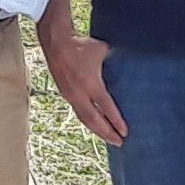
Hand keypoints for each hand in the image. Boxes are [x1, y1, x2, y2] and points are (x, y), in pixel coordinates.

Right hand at [43, 29, 125, 145]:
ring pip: (85, 119)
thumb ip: (114, 62)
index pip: (106, 107)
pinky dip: (88, 122)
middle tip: (119, 142)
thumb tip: (128, 65)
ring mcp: (71, 95)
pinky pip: (78, 112)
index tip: (125, 132)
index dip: (116, 121)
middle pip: (94, 120)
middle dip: (107, 133)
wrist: (56, 42)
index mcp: (91, 83)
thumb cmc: (80, 44)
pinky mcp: (65, 94)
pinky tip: (94, 126)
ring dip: (97, 131)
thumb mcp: (102, 51)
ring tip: (108, 139)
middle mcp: (79, 93)